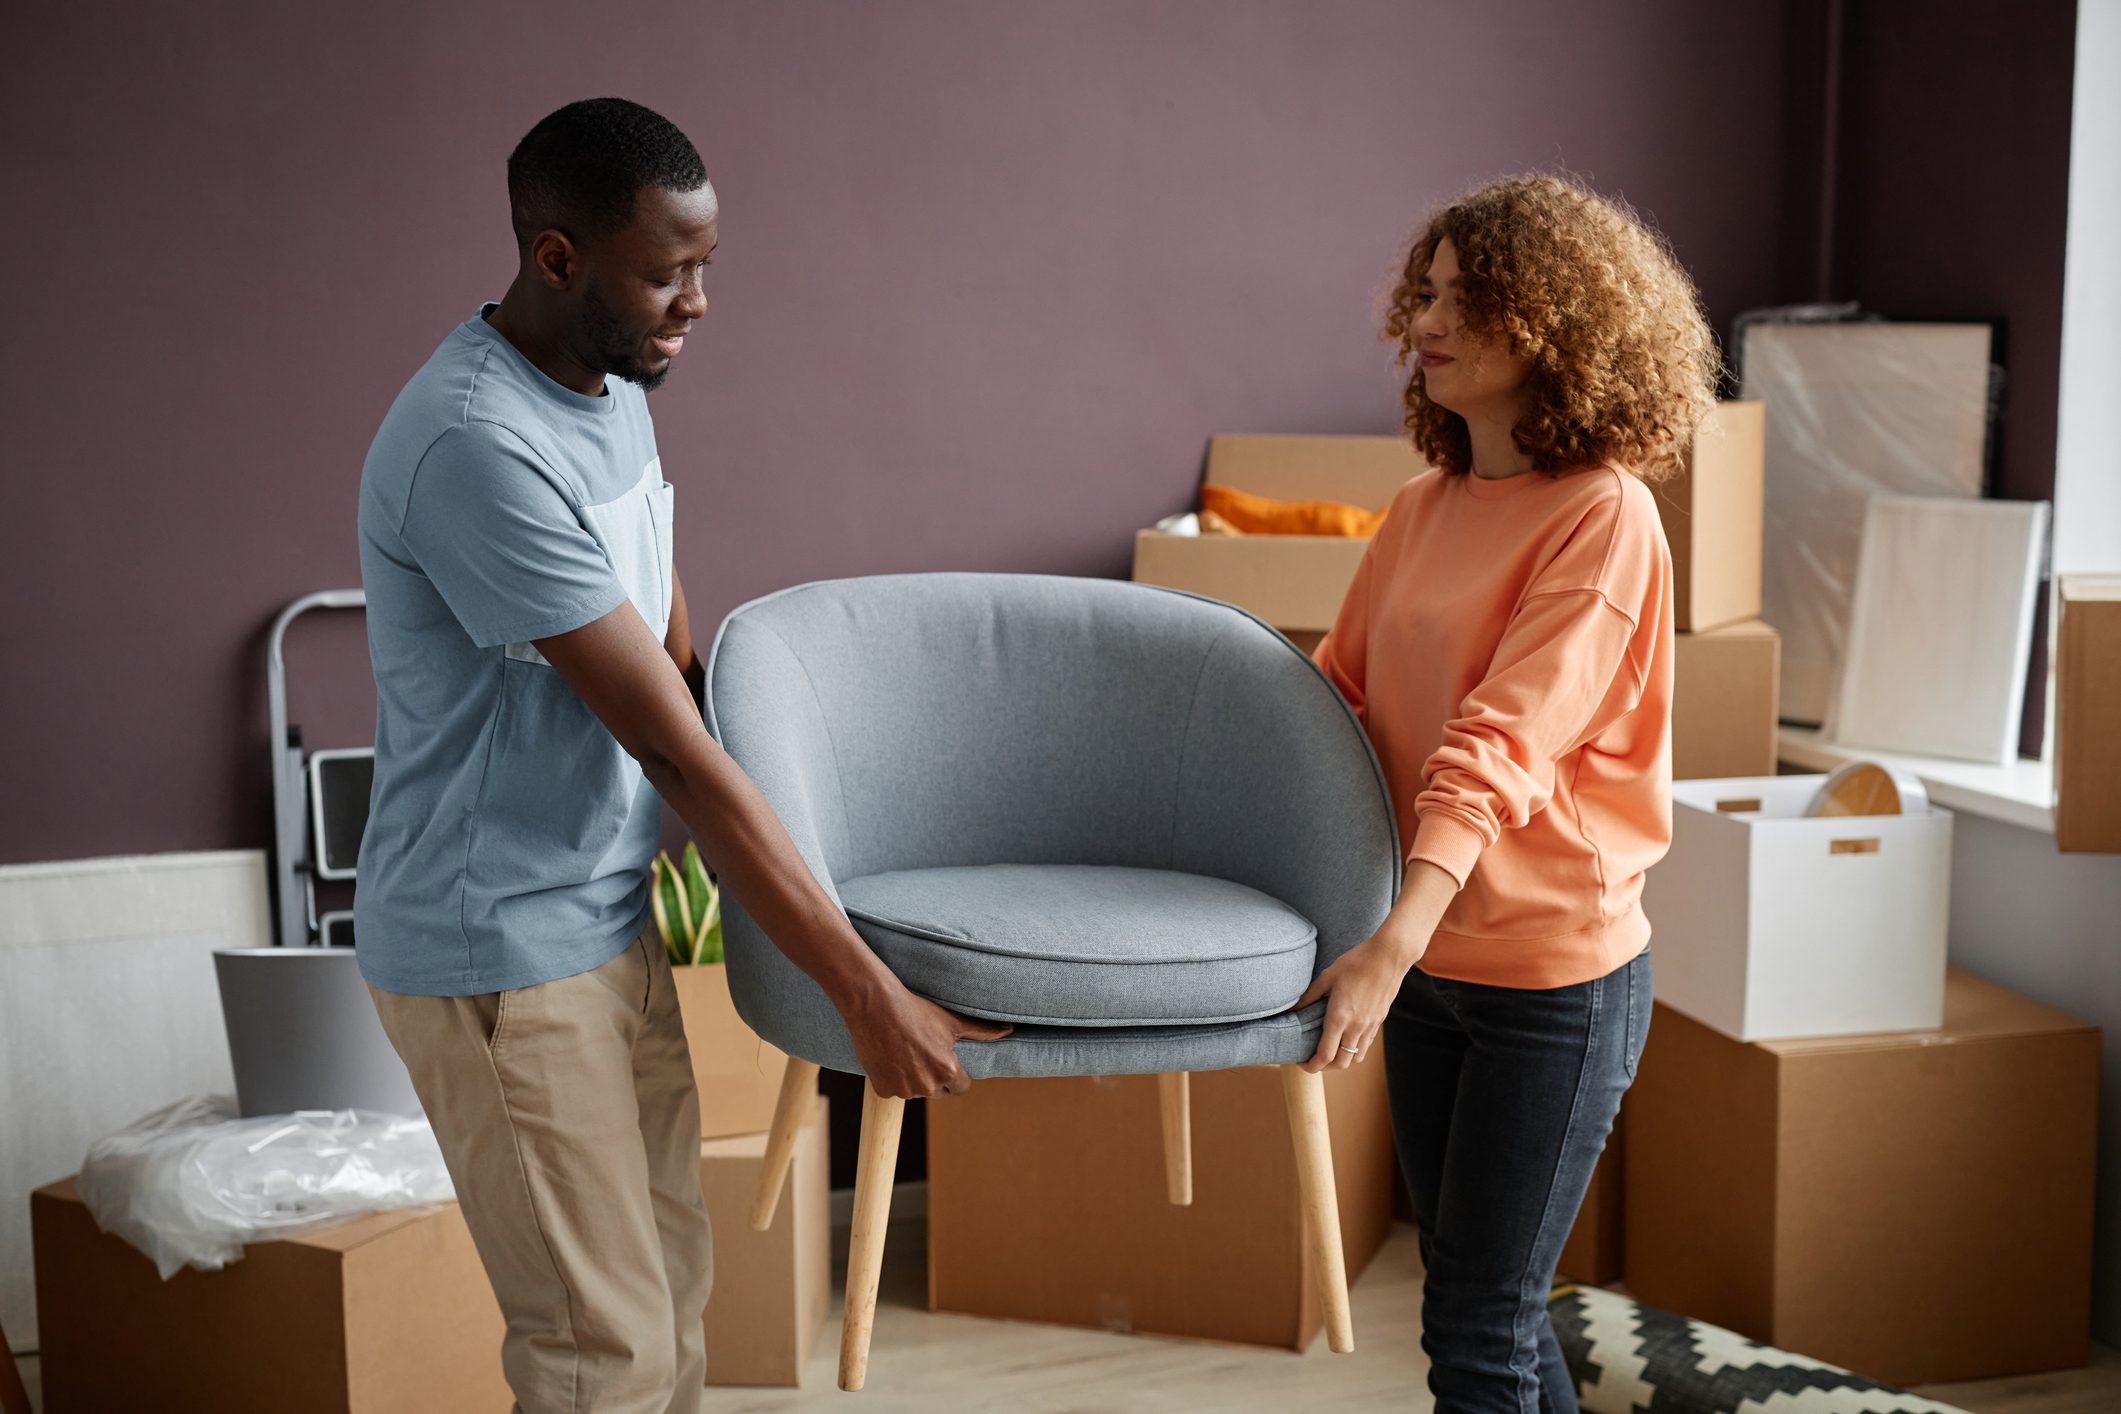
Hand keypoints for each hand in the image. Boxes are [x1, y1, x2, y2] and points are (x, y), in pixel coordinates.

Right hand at [844, 982, 1012, 1098]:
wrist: (876, 1007)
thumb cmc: (917, 1011)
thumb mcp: (951, 1021)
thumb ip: (982, 1032)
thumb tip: (1009, 1031)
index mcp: (947, 1071)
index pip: (961, 1088)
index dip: (956, 1076)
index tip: (947, 1063)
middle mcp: (927, 1086)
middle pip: (938, 1091)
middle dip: (935, 1078)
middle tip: (924, 1053)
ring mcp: (904, 1090)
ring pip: (915, 1091)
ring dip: (913, 1079)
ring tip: (905, 1052)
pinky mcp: (883, 1091)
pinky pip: (893, 1090)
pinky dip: (892, 1079)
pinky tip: (890, 1058)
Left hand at [1294, 859, 1454, 1073]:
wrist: (1389, 956)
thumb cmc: (1356, 962)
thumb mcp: (1327, 976)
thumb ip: (1309, 996)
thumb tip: (1293, 1009)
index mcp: (1340, 1018)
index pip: (1325, 1055)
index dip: (1311, 1066)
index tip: (1301, 1063)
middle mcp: (1356, 1027)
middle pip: (1341, 1063)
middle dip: (1324, 1067)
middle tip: (1312, 1059)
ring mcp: (1370, 1026)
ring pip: (1355, 1057)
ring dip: (1341, 1060)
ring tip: (1329, 1051)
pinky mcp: (1378, 1021)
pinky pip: (1365, 1045)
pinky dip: (1354, 1049)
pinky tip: (1346, 1038)